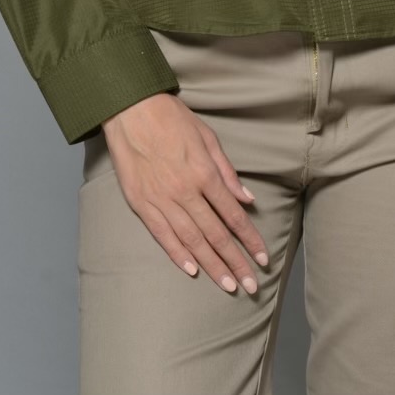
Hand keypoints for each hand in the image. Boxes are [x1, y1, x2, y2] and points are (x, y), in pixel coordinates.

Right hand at [101, 92, 269, 294]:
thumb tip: (247, 198)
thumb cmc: (171, 118)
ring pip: (191, 240)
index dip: (250, 239)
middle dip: (236, 262)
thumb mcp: (207, 137)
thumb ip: (227, 171)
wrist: (130, 109)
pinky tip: (191, 270)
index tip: (264, 258)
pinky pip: (162, 235)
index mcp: (204, 173)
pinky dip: (177, 254)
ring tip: (228, 285)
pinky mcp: (141, 203)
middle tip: (252, 286)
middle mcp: (185, 191)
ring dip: (212, 266)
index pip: (234, 215)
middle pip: (216, 234)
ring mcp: (161, 199)